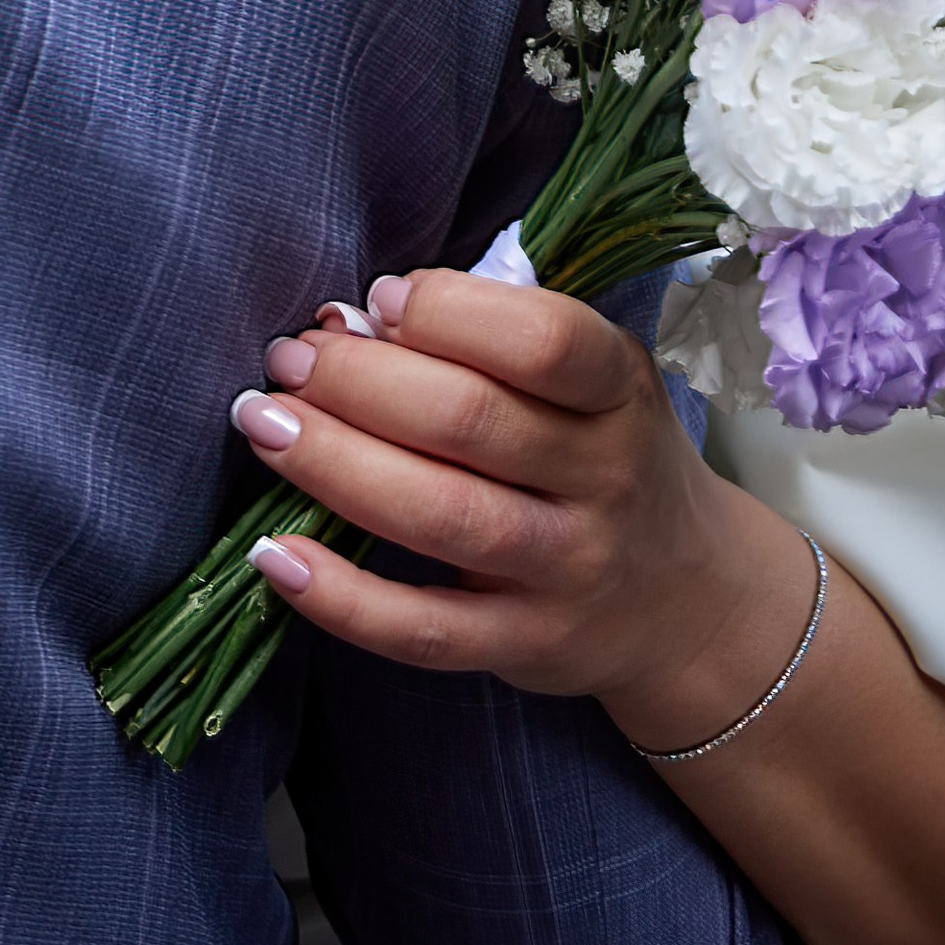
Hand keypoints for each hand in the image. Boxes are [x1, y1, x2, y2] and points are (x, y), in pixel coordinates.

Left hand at [229, 270, 820, 755]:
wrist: (682, 596)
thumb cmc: (606, 453)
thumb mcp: (595, 380)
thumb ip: (501, 342)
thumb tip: (362, 318)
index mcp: (621, 389)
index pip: (544, 339)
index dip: (449, 310)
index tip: (378, 298)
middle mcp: (604, 478)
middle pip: (470, 421)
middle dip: (359, 380)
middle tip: (290, 359)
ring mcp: (566, 569)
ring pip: (442, 517)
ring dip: (335, 464)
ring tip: (262, 424)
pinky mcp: (523, 645)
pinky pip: (423, 630)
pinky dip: (341, 598)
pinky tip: (274, 554)